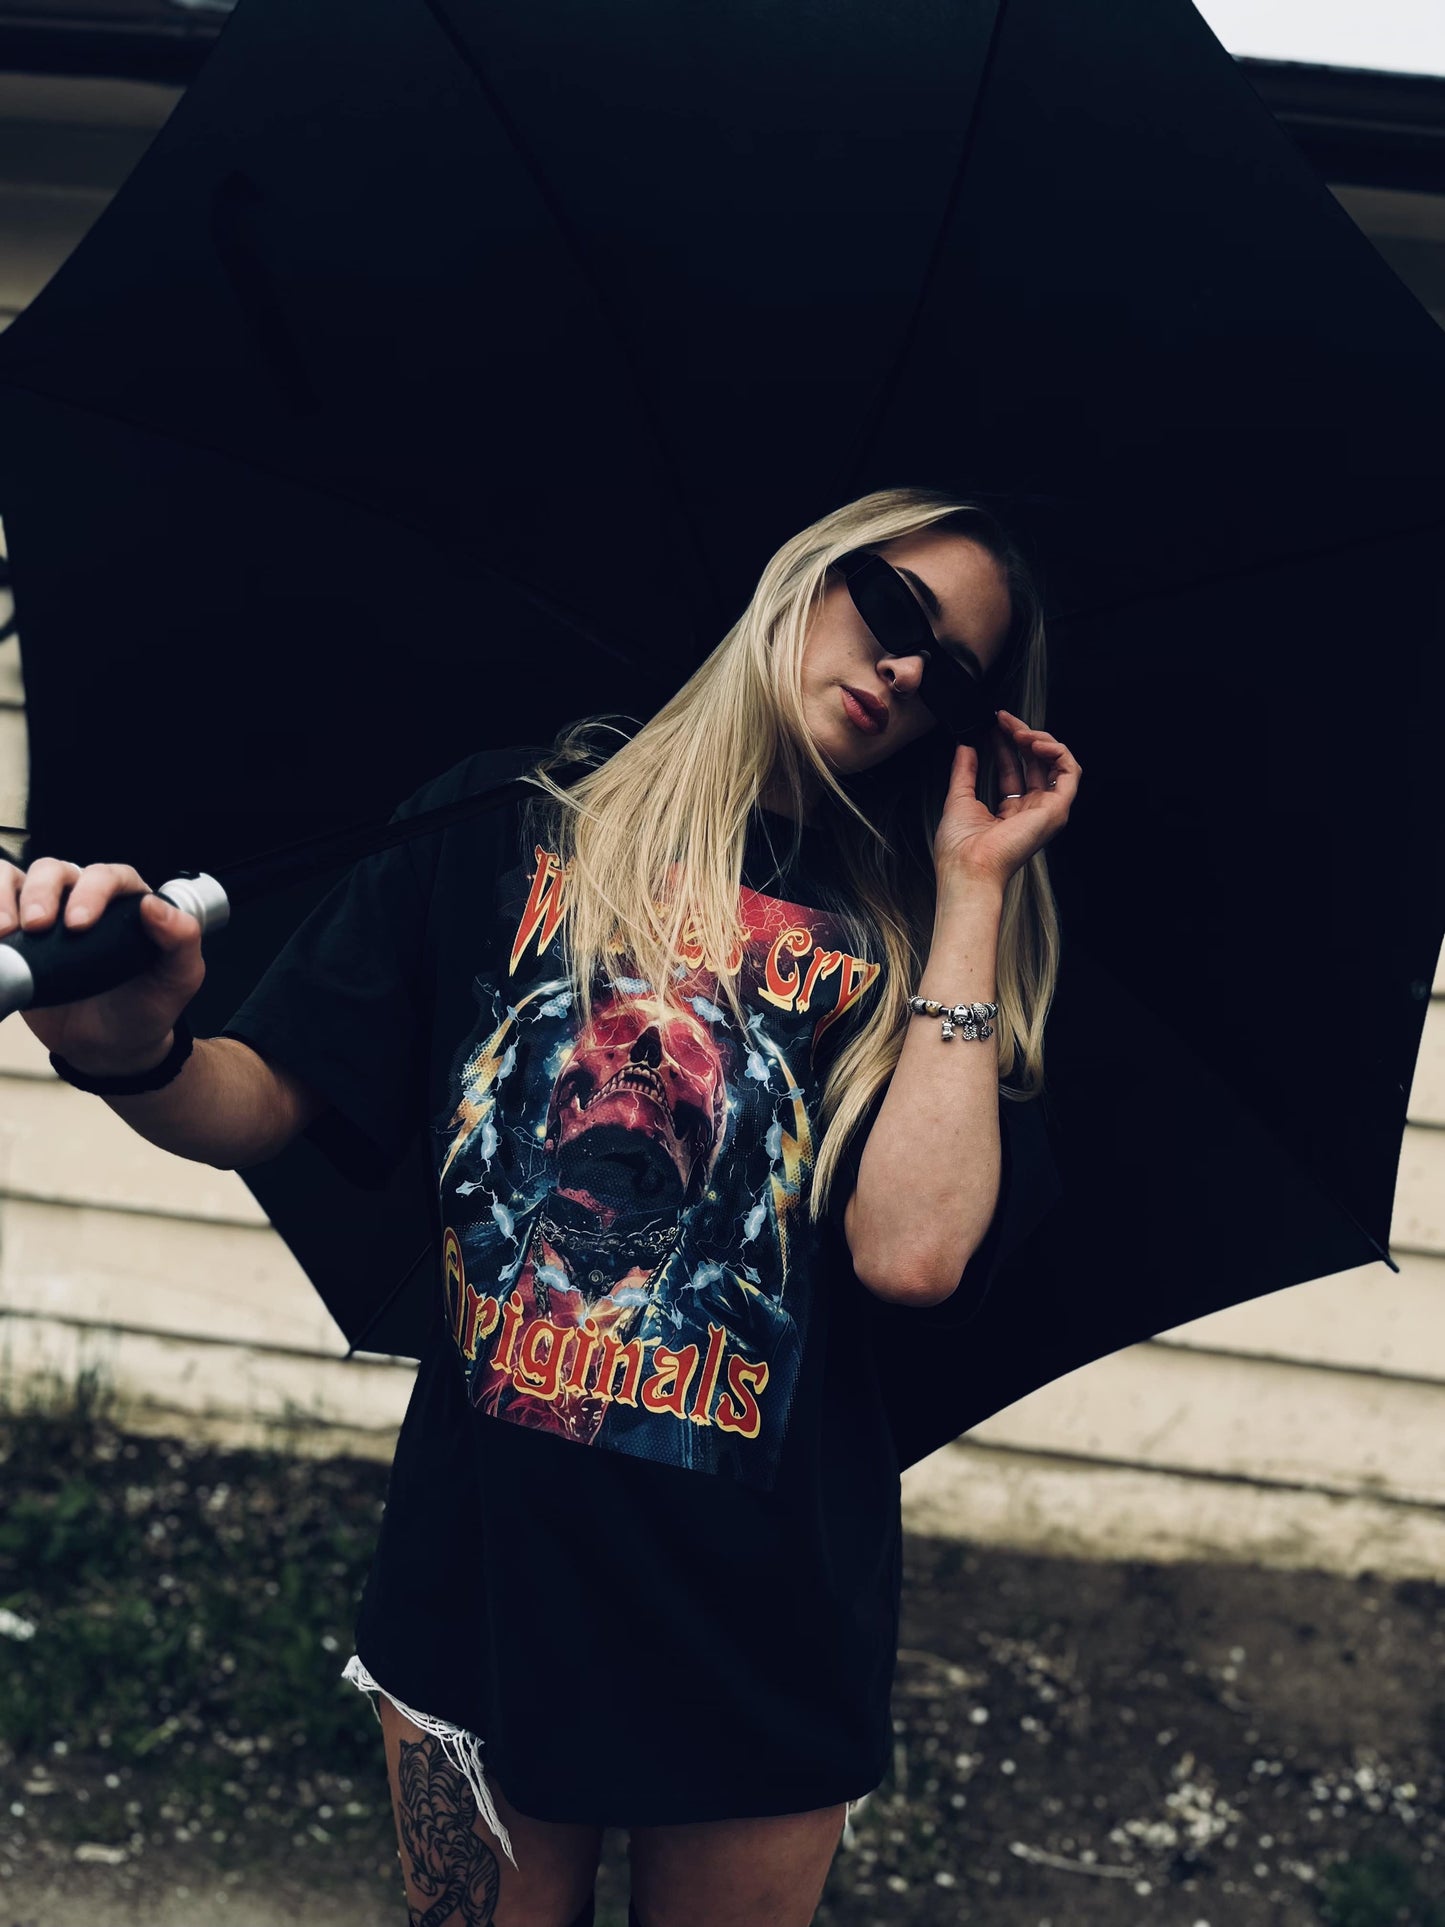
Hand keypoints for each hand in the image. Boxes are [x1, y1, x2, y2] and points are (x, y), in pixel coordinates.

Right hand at [3, 856, 204, 1071]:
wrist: (107, 1048)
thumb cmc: (146, 1007)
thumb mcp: (178, 979)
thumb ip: (181, 941)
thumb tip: (155, 906)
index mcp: (128, 902)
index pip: (109, 876)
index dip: (92, 891)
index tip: (78, 924)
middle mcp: (85, 899)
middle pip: (56, 871)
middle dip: (42, 892)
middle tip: (36, 926)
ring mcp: (49, 914)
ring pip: (20, 879)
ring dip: (5, 895)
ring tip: (5, 931)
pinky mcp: (20, 936)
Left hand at [931, 709, 1080, 889]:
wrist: (967, 868)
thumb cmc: (960, 850)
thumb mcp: (958, 799)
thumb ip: (964, 771)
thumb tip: (966, 747)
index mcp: (1009, 814)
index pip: (1014, 771)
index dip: (1005, 745)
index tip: (993, 726)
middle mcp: (1031, 812)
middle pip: (1035, 764)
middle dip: (1021, 735)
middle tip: (1003, 719)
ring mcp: (1046, 811)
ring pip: (1056, 764)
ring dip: (1039, 740)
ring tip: (1017, 730)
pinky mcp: (1057, 809)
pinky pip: (1069, 772)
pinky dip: (1057, 751)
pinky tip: (1035, 742)